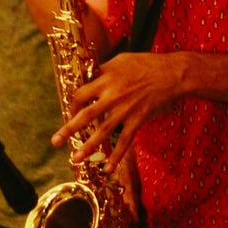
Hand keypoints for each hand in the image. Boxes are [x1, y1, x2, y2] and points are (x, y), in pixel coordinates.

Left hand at [51, 52, 184, 172]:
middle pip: (86, 115)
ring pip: (102, 131)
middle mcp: (112, 95)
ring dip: (88, 146)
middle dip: (68, 129)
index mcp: (106, 78)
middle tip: (55, 141)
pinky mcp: (138, 119)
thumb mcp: (121, 59)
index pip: (81, 93)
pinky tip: (107, 169)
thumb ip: (104, 70)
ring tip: (75, 159)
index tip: (70, 111)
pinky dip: (116, 156)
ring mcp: (125, 109)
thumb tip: (91, 76)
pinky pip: (125, 141)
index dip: (72, 104)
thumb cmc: (147, 63)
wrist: (173, 73)